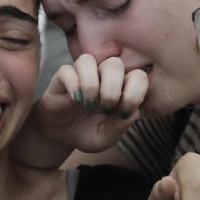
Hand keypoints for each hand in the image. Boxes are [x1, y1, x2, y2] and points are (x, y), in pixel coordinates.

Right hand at [34, 53, 148, 152]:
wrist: (60, 135)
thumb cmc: (88, 132)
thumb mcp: (106, 138)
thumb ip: (120, 127)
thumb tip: (134, 111)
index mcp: (121, 87)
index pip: (138, 77)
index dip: (135, 93)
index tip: (123, 113)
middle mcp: (102, 76)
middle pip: (114, 64)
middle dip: (111, 90)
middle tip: (104, 109)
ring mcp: (82, 74)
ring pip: (88, 60)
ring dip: (91, 84)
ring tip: (88, 104)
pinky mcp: (63, 77)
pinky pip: (67, 70)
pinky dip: (73, 85)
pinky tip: (75, 100)